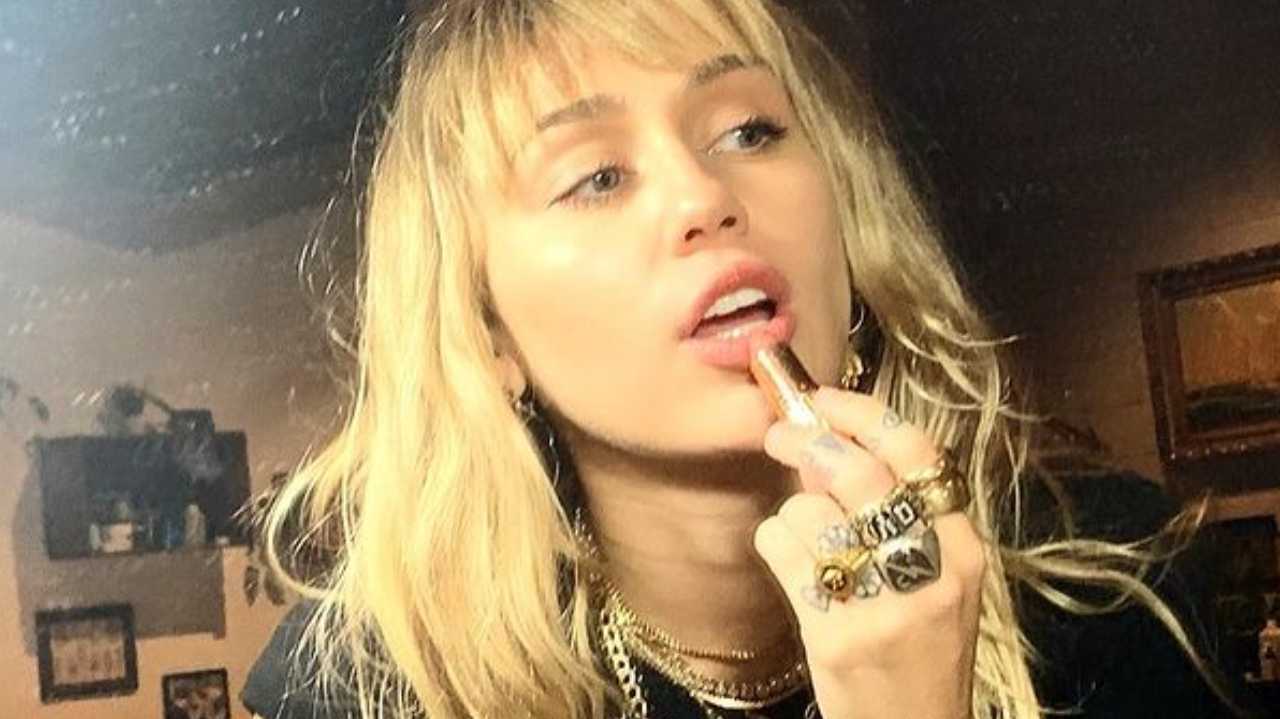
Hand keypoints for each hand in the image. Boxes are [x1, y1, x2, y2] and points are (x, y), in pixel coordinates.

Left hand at [753, 386, 984, 718]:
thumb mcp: (938, 580)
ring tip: (803, 539)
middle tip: (780, 434)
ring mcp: (885, 604)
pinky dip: (773, 543)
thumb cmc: (921, 651)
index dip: (863, 413)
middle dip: (807, 440)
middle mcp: (931, 571)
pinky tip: (788, 563)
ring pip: (811, 510)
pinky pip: (783, 550)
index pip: (917, 451)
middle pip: (858, 471)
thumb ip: (900, 516)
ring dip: (792, 512)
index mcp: (964, 550)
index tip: (824, 399)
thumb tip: (830, 445)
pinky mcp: (839, 634)